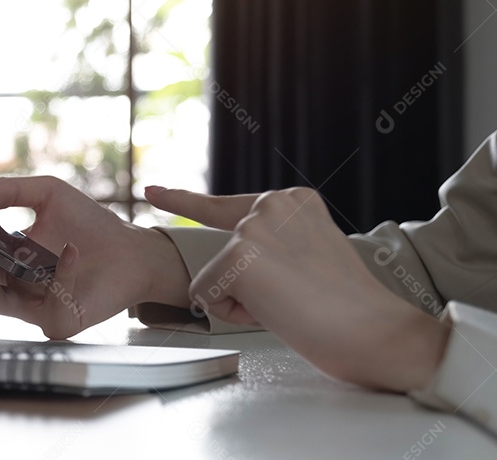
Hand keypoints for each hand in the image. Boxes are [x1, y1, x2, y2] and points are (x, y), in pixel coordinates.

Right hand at [0, 176, 191, 338]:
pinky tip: (72, 252)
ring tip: (15, 249)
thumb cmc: (92, 226)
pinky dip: (63, 275)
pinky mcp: (61, 322)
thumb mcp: (51, 194)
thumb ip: (13, 190)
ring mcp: (35, 308)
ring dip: (1, 275)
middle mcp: (16, 286)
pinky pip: (50, 306)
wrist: (134, 251)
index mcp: (8, 257)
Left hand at [146, 185, 450, 391]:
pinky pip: (204, 298)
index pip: (225, 204)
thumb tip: (234, 255)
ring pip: (211, 278)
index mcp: (292, 200)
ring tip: (291, 302)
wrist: (373, 331)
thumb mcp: (309, 255)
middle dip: (243, 288)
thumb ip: (273, 243)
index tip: (150, 191)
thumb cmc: (346, 308)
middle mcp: (270, 203)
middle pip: (219, 257)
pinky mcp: (238, 255)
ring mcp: (253, 226)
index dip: (183, 202)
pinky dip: (234, 314)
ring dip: (243, 302)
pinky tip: (276, 309)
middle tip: (295, 297)